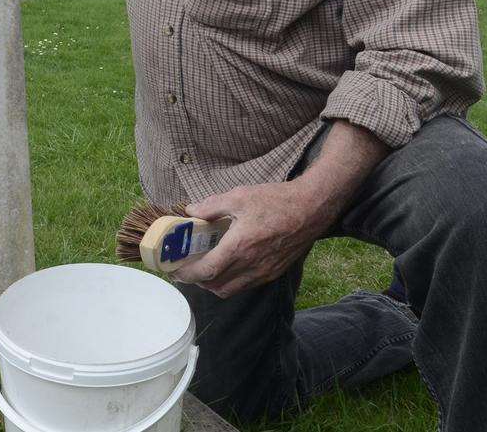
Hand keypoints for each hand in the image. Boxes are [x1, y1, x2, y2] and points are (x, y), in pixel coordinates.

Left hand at [170, 182, 331, 297]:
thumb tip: (191, 211)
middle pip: (216, 286)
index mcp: (240, 247)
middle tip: (186, 269)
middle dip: (197, 282)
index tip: (175, 271)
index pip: (207, 271)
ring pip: (231, 289)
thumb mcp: (238, 196)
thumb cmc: (275, 200)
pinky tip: (227, 266)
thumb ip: (211, 206)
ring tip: (204, 270)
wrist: (311, 208)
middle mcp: (252, 265)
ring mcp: (264, 271)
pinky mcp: (274, 272)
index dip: (187, 275)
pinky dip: (231, 282)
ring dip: (214, 284)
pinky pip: (246, 285)